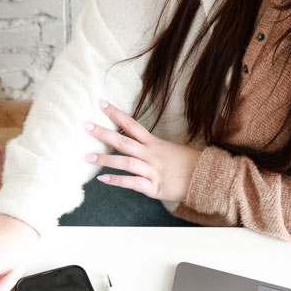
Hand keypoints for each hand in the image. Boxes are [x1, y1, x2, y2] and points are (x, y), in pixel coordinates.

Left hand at [84, 100, 200, 201]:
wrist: (207, 179)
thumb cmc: (188, 164)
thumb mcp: (169, 150)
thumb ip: (149, 147)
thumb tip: (133, 142)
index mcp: (154, 144)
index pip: (132, 124)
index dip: (116, 114)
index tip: (101, 103)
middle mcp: (151, 155)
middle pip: (124, 141)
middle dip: (103, 132)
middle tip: (84, 124)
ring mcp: (152, 171)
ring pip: (125, 162)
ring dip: (105, 159)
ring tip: (86, 157)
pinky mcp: (153, 187)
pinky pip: (132, 183)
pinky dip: (116, 180)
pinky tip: (102, 178)